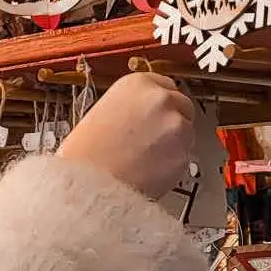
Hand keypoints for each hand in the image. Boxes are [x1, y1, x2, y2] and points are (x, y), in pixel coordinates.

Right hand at [57, 73, 194, 200]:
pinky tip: (149, 172)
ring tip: (144, 159)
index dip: (160, 103)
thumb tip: (143, 116)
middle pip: (181, 106)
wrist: (87, 186)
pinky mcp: (184, 155)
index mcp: (137, 84)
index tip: (156, 113)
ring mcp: (176, 127)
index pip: (165, 85)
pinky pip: (183, 158)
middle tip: (151, 140)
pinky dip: (171, 166)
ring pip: (186, 133)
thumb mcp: (102, 114)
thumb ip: (130, 109)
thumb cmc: (84, 156)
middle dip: (170, 122)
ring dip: (173, 144)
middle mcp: (161, 100)